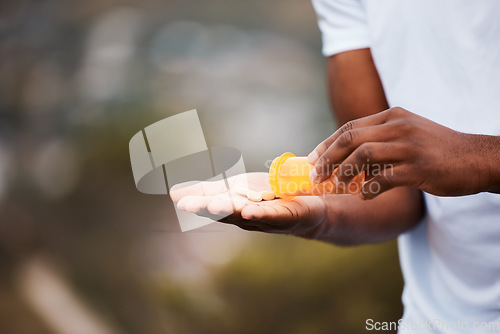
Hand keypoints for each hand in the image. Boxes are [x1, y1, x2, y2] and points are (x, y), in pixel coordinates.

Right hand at [170, 173, 325, 237]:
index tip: (178, 200)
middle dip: (208, 208)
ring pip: (244, 214)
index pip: (211, 205)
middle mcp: (245, 216)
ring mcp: (265, 218)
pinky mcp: (285, 217)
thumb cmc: (266, 199)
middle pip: (225, 212)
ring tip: (215, 205)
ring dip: (230, 211)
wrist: (305, 206)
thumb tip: (172, 194)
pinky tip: (248, 211)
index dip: (196, 203)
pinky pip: (271, 215)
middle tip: (190, 205)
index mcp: (232, 208)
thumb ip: (206, 192)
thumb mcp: (233, 190)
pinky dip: (259, 214)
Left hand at [308, 107, 499, 198]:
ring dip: (344, 173)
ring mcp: (408, 146)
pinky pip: (383, 178)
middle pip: (350, 139)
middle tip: (316, 176)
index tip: (313, 158)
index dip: (327, 144)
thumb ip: (381, 139)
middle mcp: (398, 127)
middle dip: (327, 158)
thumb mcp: (408, 133)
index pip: (350, 127)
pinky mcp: (418, 168)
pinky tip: (364, 197)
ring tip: (336, 186)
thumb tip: (349, 158)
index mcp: (393, 116)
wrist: (476, 158)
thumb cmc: (438, 149)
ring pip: (363, 155)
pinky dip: (368, 189)